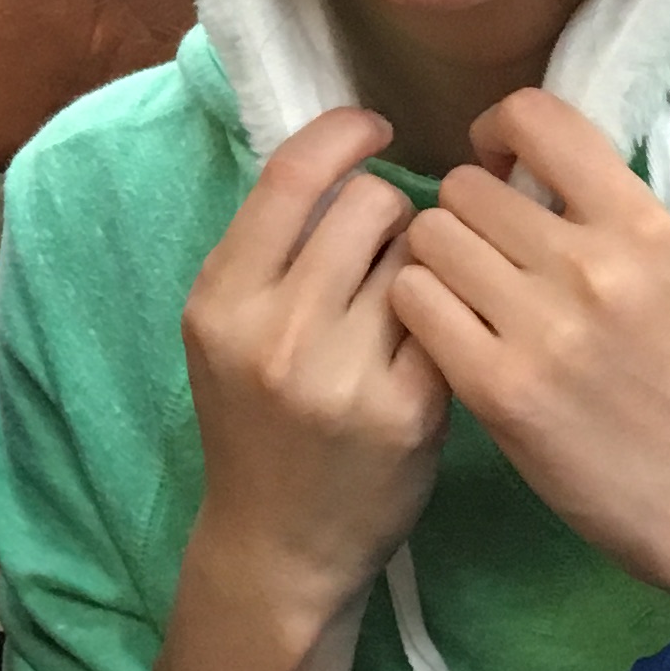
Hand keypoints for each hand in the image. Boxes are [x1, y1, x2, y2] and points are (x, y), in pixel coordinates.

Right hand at [180, 109, 452, 622]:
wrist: (279, 543)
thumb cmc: (257, 421)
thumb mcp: (226, 329)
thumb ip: (269, 250)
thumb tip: (340, 152)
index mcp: (220, 299)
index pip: (290, 175)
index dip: (342, 134)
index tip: (373, 128)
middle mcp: (275, 332)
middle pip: (370, 204)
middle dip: (391, 210)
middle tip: (386, 248)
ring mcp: (343, 374)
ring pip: (421, 253)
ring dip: (426, 260)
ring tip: (407, 300)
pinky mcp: (409, 410)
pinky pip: (448, 314)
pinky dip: (448, 315)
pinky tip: (434, 342)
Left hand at [388, 91, 669, 605]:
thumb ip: (603, 217)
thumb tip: (522, 165)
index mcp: (642, 226)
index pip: (538, 119)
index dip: (499, 133)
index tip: (500, 168)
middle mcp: (591, 264)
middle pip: (464, 187)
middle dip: (463, 216)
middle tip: (481, 259)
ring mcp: (542, 326)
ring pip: (428, 238)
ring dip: (434, 264)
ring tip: (463, 300)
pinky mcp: (498, 386)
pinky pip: (414, 301)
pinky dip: (419, 311)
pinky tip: (447, 337)